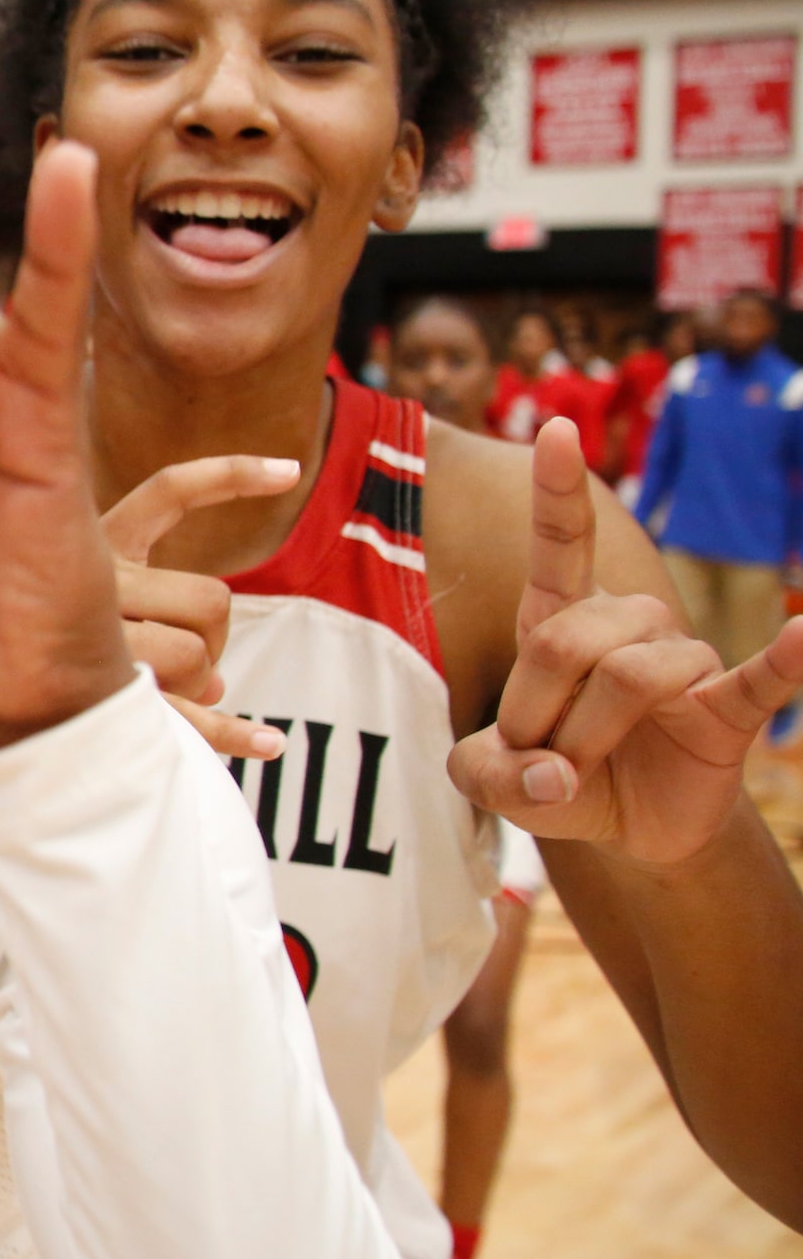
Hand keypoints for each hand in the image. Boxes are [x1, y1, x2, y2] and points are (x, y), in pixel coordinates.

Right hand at [101, 455, 299, 759]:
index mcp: (89, 544)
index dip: (230, 477)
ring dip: (202, 685)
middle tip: (191, 666)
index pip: (169, 493)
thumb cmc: (20, 642)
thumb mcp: (79, 597)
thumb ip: (152, 618)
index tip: (292, 473)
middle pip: (207, 599)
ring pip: (194, 657)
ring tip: (174, 701)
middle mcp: (90, 585)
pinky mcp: (93, 696)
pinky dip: (235, 733)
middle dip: (214, 637)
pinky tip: (271, 743)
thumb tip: (219, 685)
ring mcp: (93, 645)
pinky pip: (185, 718)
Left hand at [451, 420, 802, 863]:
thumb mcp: (490, 780)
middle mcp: (627, 625)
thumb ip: (484, 774)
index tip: (555, 429)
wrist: (625, 829)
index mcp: (560, 620)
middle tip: (537, 759)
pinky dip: (784, 660)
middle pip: (564, 639)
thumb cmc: (554, 778)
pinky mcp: (727, 709)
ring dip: (587, 739)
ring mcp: (682, 662)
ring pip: (629, 677)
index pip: (559, 546)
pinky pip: (759, 680)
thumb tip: (557, 779)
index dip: (557, 490)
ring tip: (584, 770)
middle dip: (533, 712)